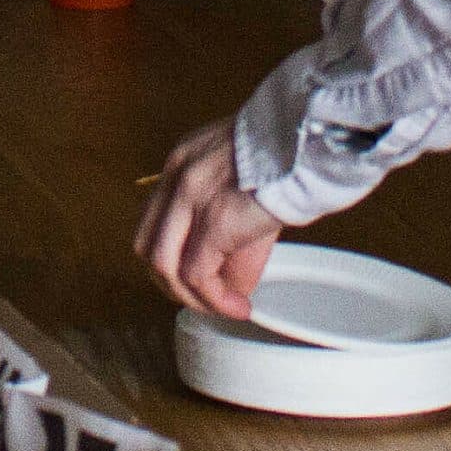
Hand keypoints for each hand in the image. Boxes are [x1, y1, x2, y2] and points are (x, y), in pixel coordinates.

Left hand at [135, 116, 283, 318]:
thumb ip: (223, 223)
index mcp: (181, 162)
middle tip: (205, 299)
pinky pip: (198, 276)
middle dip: (172, 284)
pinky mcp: (213, 220)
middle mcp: (177, 176)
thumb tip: (228, 283)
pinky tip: (238, 306)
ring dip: (194, 299)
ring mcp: (190, 196)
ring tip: (227, 307)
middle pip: (147, 246)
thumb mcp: (239, 182)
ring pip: (164, 266)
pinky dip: (216, 301)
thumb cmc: (284, 156)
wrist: (303, 143)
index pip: (152, 221)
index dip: (169, 258)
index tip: (194, 279)